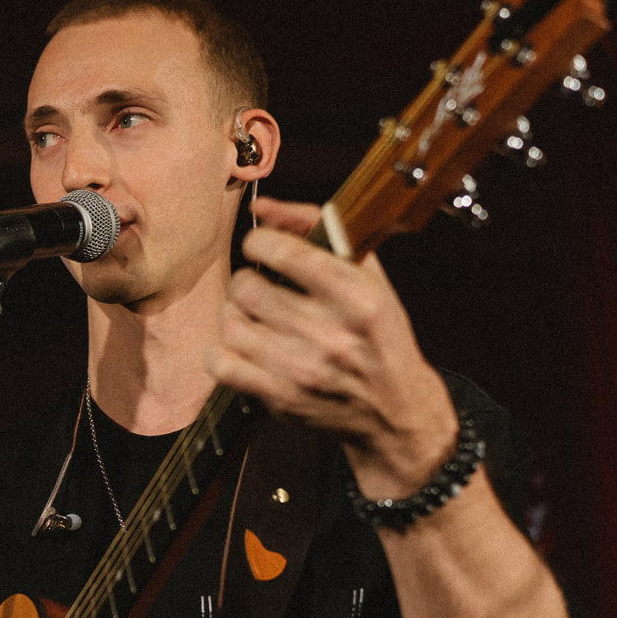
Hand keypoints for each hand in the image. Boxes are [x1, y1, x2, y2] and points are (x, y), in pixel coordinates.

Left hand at [207, 197, 459, 499]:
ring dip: (235, 315)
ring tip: (254, 317)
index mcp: (358, 298)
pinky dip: (222, 351)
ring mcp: (303, 371)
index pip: (286, 253)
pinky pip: (221, 364)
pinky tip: (243, 347)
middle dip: (248, 281)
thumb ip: (318, 229)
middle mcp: (331, 335)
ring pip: (231, 324)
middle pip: (248, 288)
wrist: (395, 410)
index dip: (259, 243)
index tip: (261, 248)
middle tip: (260, 287)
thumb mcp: (367, 276)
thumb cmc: (378, 335)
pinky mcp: (280, 399)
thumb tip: (262, 207)